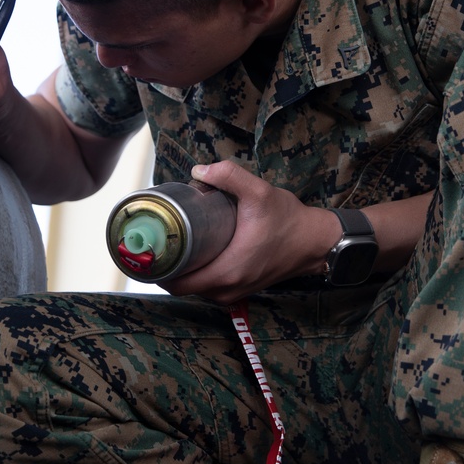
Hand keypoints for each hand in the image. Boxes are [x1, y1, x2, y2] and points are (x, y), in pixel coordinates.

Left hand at [165, 160, 341, 303]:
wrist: (315, 242)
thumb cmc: (289, 221)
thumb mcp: (259, 193)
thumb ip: (229, 176)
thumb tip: (198, 171)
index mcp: (226, 272)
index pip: (175, 282)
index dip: (156, 267)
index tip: (148, 245)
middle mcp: (227, 289)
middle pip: (180, 284)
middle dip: (166, 263)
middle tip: (160, 235)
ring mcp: (233, 293)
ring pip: (193, 286)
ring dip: (182, 268)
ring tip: (174, 239)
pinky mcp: (239, 289)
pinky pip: (207, 286)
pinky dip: (197, 271)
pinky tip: (193, 250)